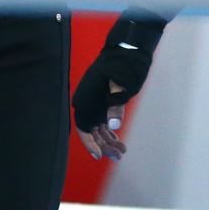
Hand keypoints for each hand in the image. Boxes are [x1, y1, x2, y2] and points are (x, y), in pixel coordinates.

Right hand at [71, 10, 166, 160]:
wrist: (126, 52)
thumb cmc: (123, 68)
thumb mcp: (121, 86)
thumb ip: (116, 106)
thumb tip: (112, 126)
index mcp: (86, 99)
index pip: (83, 127)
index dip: (90, 143)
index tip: (99, 156)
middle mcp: (87, 102)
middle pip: (91, 130)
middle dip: (103, 145)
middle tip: (119, 157)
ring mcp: (94, 102)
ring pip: (97, 128)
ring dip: (108, 141)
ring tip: (122, 152)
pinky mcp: (101, 102)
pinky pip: (102, 122)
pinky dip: (109, 133)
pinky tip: (118, 141)